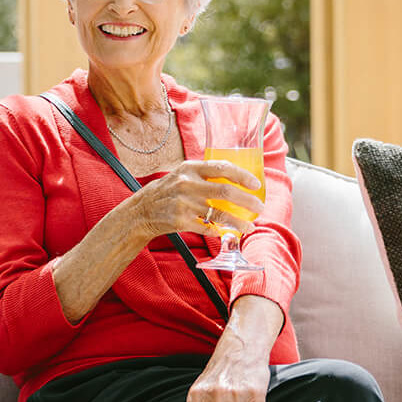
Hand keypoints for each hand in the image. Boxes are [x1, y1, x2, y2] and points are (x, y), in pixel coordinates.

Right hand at [118, 158, 262, 243]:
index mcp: (190, 168)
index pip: (222, 168)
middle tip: (260, 207)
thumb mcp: (182, 175)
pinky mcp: (180, 221)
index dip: (242, 176)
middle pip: (226, 192)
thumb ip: (204, 175)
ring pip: (220, 214)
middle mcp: (187, 184)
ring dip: (239, 222)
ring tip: (250, 226)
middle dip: (248, 201)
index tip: (256, 184)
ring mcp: (183, 204)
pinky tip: (228, 233)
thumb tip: (236, 179)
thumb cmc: (167, 192)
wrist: (141, 210)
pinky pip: (207, 228)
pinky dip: (220, 232)